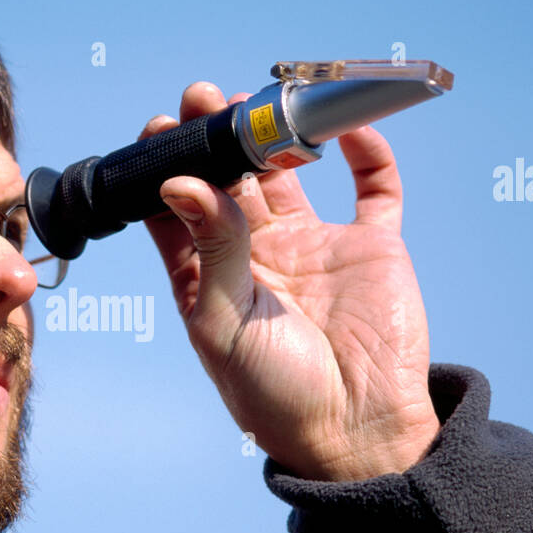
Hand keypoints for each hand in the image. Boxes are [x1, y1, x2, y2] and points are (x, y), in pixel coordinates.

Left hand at [141, 82, 439, 481]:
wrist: (358, 434)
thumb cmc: (276, 395)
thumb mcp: (226, 323)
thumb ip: (211, 249)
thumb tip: (179, 181)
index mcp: (210, 277)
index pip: (178, 209)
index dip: (166, 167)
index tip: (160, 128)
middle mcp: (258, 254)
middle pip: (229, 179)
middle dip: (215, 137)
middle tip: (204, 99)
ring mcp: (314, 245)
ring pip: (290, 173)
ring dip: (275, 135)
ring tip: (259, 106)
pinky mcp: (370, 246)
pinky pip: (372, 189)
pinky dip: (365, 153)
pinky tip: (346, 127)